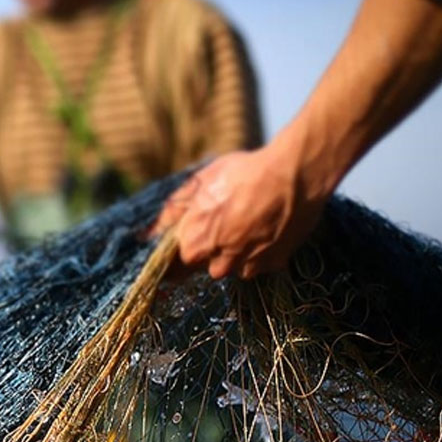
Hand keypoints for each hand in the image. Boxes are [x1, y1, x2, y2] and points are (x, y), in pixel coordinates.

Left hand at [153, 142, 332, 279]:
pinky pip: (258, 265)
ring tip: (247, 223)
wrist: (295, 174)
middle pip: (207, 266)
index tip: (188, 243)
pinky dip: (259, 253)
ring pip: (233, 268)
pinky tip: (265, 229)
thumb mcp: (199, 184)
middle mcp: (220, 262)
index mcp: (195, 243)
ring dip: (235, 253)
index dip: (181, 253)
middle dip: (211, 250)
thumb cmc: (243, 173)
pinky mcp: (274, 263)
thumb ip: (172, 212)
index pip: (176, 264)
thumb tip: (147, 235)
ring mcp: (249, 265)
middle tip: (225, 222)